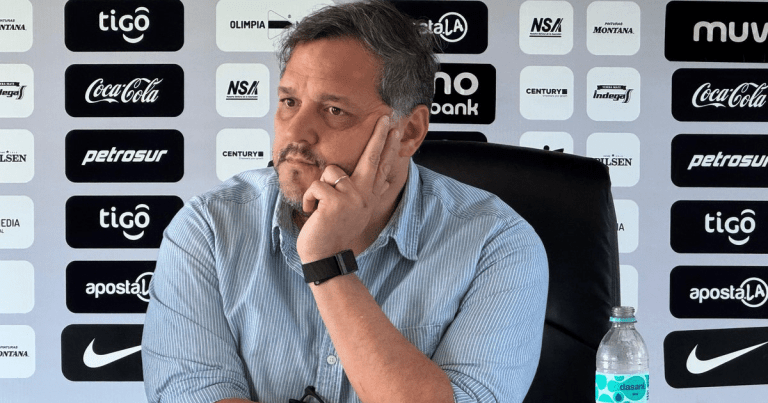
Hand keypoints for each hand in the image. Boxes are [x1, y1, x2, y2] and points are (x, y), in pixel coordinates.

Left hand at [296, 115, 399, 262]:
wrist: (325, 256)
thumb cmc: (335, 233)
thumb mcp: (357, 211)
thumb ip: (366, 192)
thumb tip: (384, 178)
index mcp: (368, 196)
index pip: (382, 166)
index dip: (389, 146)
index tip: (396, 128)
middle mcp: (364, 195)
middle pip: (372, 158)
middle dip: (379, 135)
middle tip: (386, 117)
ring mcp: (352, 198)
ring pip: (331, 172)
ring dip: (319, 189)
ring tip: (319, 208)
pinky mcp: (335, 202)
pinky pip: (316, 186)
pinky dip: (308, 199)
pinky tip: (313, 213)